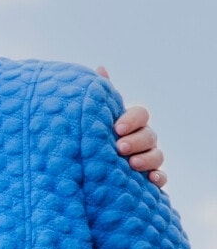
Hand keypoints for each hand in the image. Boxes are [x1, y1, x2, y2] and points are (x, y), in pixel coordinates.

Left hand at [96, 68, 166, 188]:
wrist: (86, 168)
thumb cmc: (92, 136)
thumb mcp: (93, 117)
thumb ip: (100, 98)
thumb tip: (100, 68)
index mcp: (130, 122)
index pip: (141, 113)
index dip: (132, 119)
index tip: (116, 128)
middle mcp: (142, 138)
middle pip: (149, 135)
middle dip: (136, 141)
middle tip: (119, 147)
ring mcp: (148, 158)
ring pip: (157, 155)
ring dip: (147, 159)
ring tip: (131, 164)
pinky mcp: (148, 177)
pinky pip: (162, 177)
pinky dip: (159, 177)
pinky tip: (151, 180)